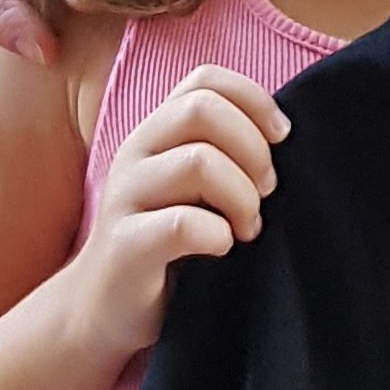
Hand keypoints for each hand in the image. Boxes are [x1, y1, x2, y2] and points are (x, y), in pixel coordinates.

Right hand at [67, 71, 290, 364]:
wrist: (105, 310)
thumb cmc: (166, 246)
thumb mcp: (194, 188)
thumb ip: (223, 154)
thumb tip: (284, 135)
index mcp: (157, 132)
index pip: (205, 79)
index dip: (254, 99)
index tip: (282, 138)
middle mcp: (135, 153)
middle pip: (201, 109)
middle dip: (252, 148)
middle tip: (267, 191)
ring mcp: (125, 197)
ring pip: (198, 162)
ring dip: (241, 196)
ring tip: (248, 228)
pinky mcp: (125, 245)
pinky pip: (181, 224)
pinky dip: (217, 234)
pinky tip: (221, 249)